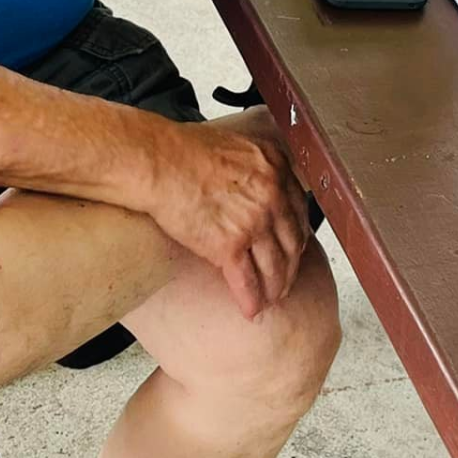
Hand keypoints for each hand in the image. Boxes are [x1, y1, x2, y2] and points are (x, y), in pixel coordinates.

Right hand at [142, 112, 309, 317]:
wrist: (159, 162)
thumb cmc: (184, 150)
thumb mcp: (237, 146)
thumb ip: (256, 167)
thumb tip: (256, 185)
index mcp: (275, 167)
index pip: (298, 211)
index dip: (297, 236)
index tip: (294, 248)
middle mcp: (272, 194)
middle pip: (293, 242)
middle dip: (290, 267)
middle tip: (285, 280)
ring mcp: (253, 221)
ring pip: (274, 267)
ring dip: (274, 289)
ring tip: (270, 300)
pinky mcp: (229, 245)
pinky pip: (247, 281)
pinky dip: (251, 301)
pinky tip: (250, 310)